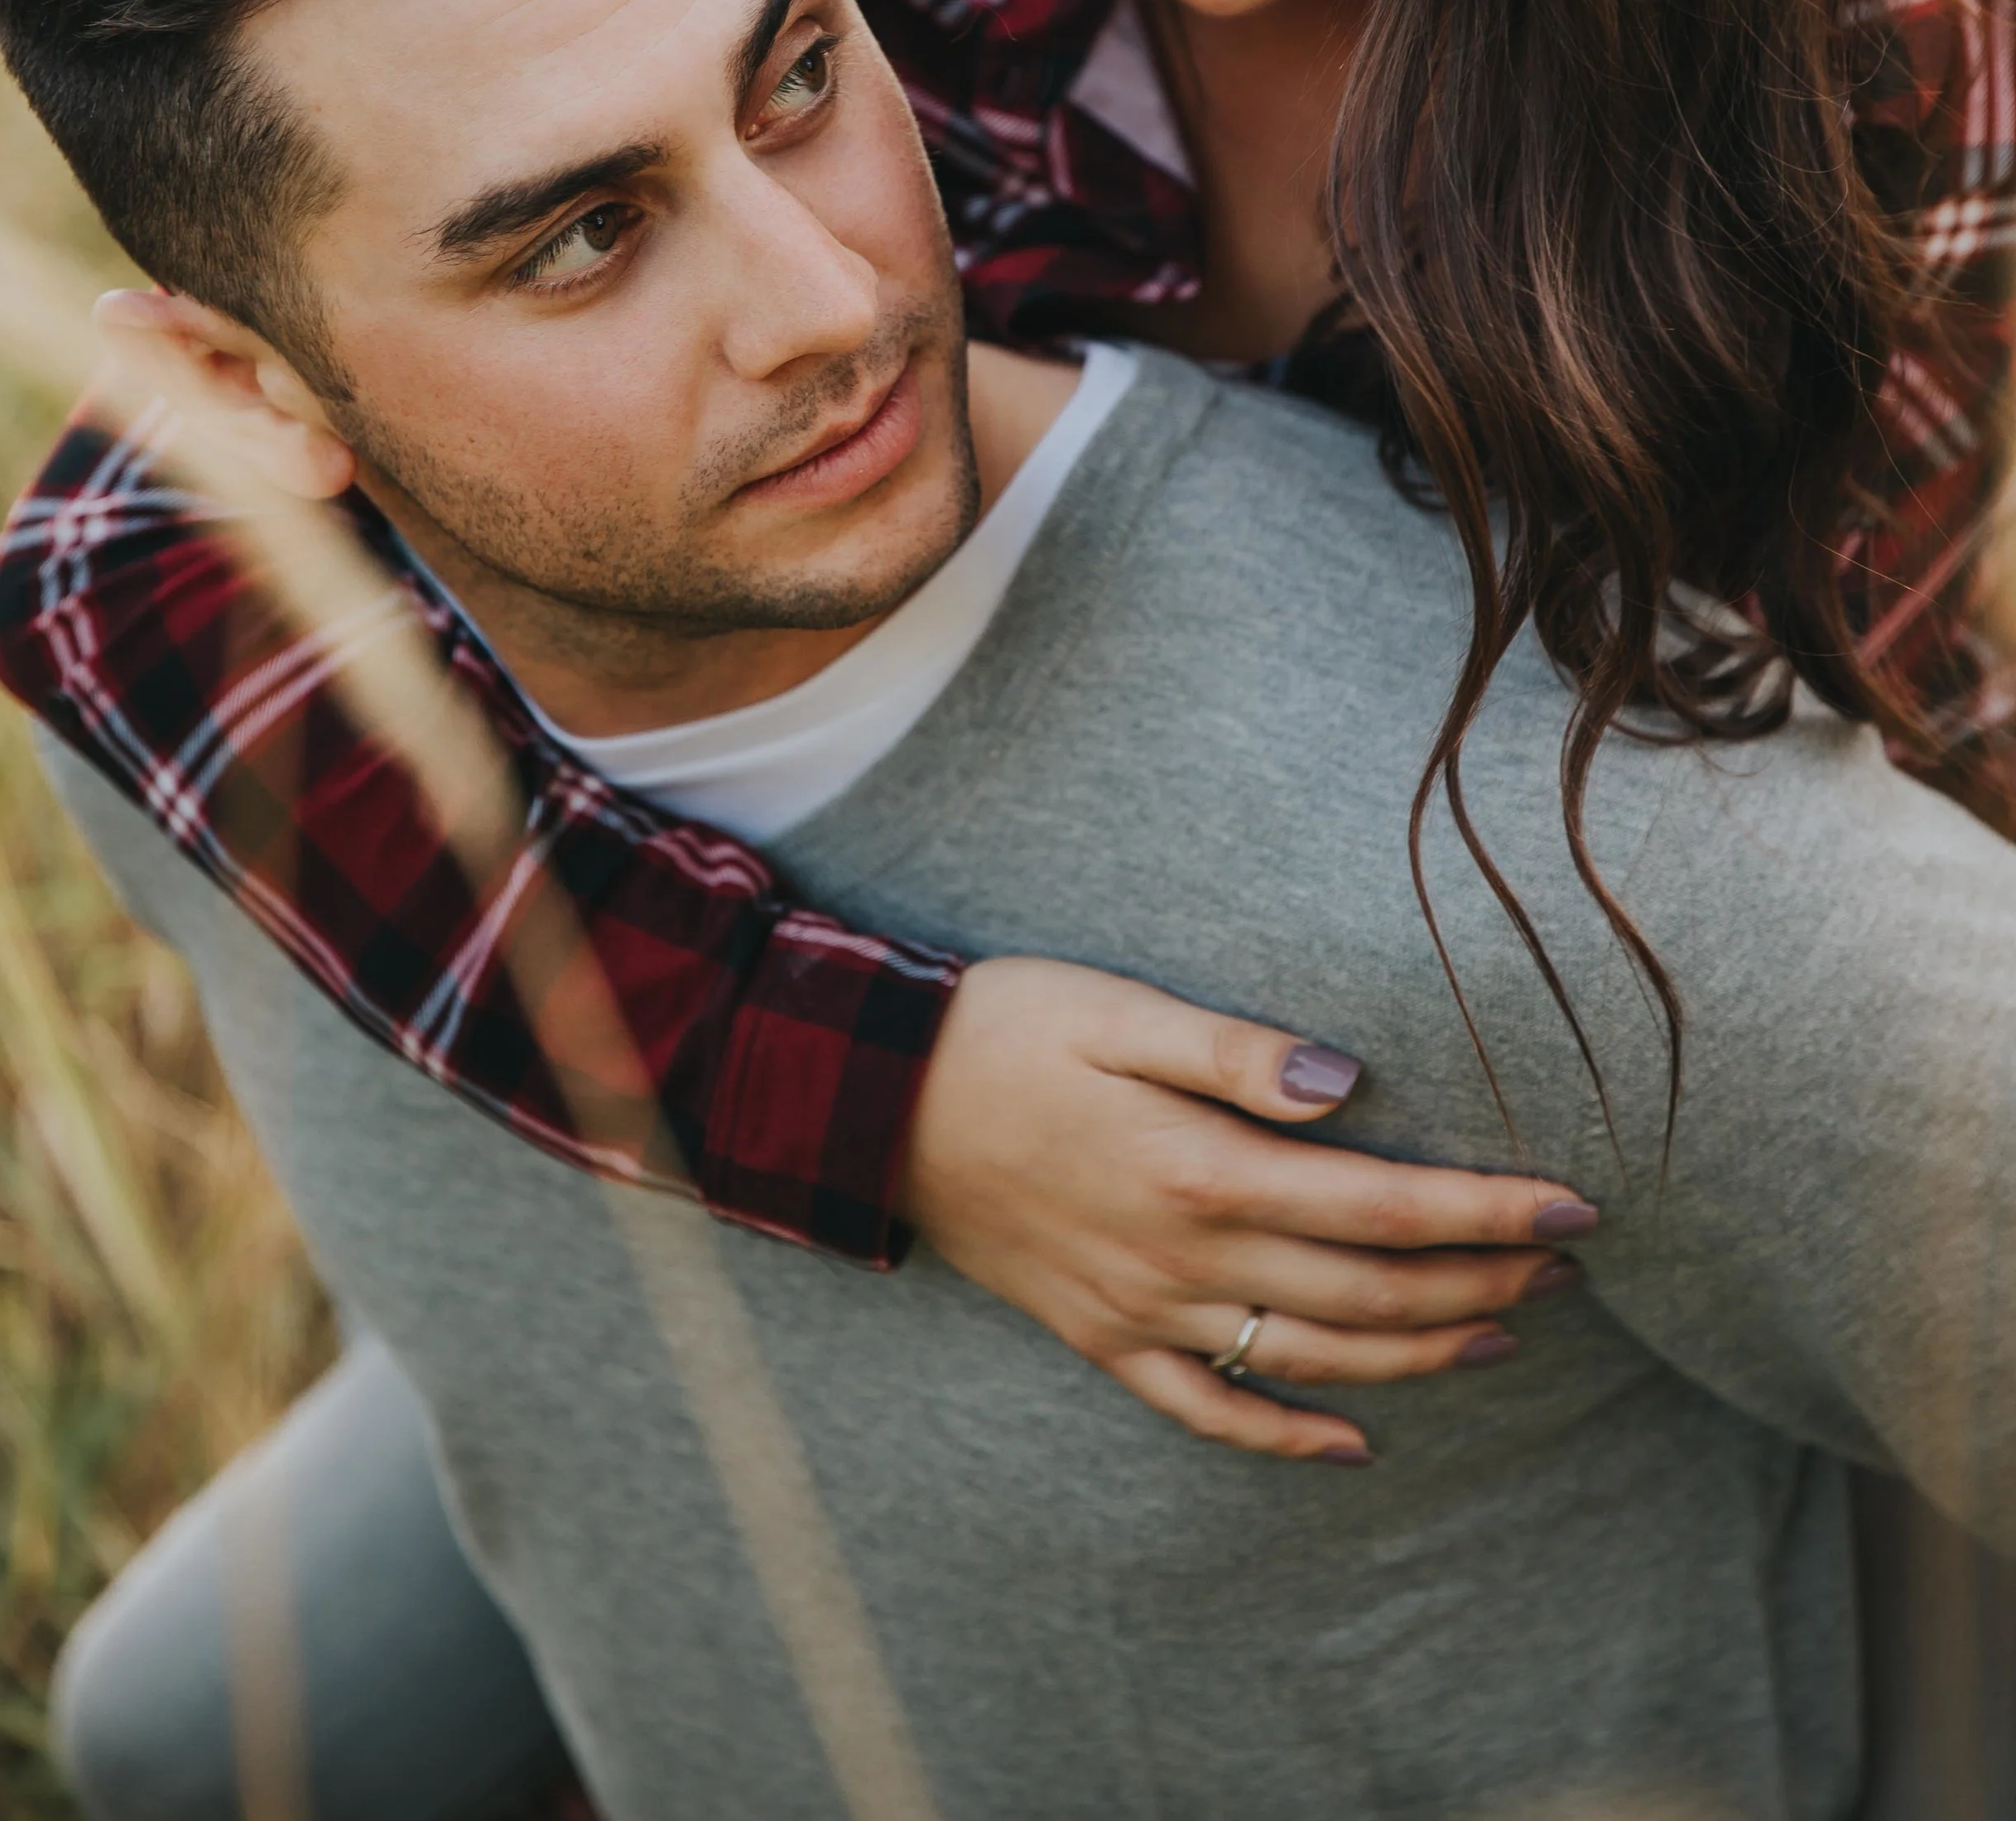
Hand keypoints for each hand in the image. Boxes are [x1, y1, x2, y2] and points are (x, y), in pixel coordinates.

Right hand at [898, 955, 1594, 1462]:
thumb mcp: (1121, 1010)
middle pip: (1366, 1290)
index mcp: (1200, 1167)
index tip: (1576, 1207)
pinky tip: (1352, 1440)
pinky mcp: (1102, 1336)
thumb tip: (1349, 1085)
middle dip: (1479, 1282)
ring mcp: (1142, 1311)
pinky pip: (1209, 1410)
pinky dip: (1287, 1433)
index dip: (1486, 1211)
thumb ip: (1238, 1053)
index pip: (1382, 1203)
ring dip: (1417, 1354)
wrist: (873, 1103)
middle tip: (1565, 1269)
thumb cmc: (1006, 1030)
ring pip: (1310, 1358)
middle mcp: (1183, 1257)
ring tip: (1503, 1336)